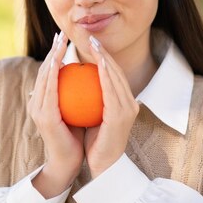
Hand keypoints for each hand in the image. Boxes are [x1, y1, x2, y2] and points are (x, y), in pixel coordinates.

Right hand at [29, 31, 84, 197]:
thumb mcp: (74, 112)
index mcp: (42, 101)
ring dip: (53, 56)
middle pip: (44, 69)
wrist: (68, 162)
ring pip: (44, 76)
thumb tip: (84, 77)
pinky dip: (56, 73)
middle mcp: (35, 102)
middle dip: (52, 50)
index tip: (63, 38)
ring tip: (61, 41)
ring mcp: (38, 109)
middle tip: (61, 32)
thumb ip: (74, 96)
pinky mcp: (45, 117)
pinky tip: (65, 61)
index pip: (48, 72)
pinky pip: (51, 89)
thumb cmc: (75, 137)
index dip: (54, 54)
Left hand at [84, 36, 139, 178]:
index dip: (101, 55)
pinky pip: (112, 91)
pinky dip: (106, 76)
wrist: (102, 165)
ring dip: (105, 58)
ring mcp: (128, 109)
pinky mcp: (121, 116)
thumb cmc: (94, 141)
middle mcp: (129, 103)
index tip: (88, 41)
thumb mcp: (91, 115)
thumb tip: (72, 79)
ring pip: (116, 77)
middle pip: (116, 71)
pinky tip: (96, 64)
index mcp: (123, 102)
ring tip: (93, 44)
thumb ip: (88, 99)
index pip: (111, 73)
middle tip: (90, 36)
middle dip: (104, 52)